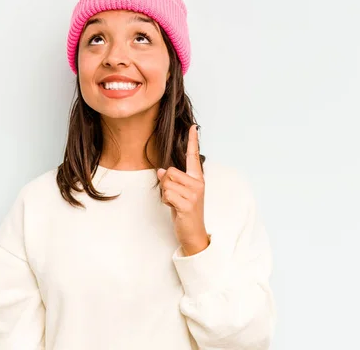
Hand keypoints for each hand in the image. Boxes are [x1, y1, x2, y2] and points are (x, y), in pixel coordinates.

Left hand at [157, 124, 208, 255]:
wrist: (193, 232)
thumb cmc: (186, 211)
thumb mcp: (180, 193)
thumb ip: (173, 180)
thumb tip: (160, 171)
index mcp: (198, 179)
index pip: (194, 157)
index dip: (193, 141)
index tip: (193, 127)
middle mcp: (198, 184)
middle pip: (170, 171)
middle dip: (166, 184)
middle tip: (175, 197)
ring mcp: (194, 194)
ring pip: (166, 183)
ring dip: (166, 194)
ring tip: (175, 203)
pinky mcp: (187, 204)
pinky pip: (167, 194)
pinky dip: (166, 202)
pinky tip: (175, 208)